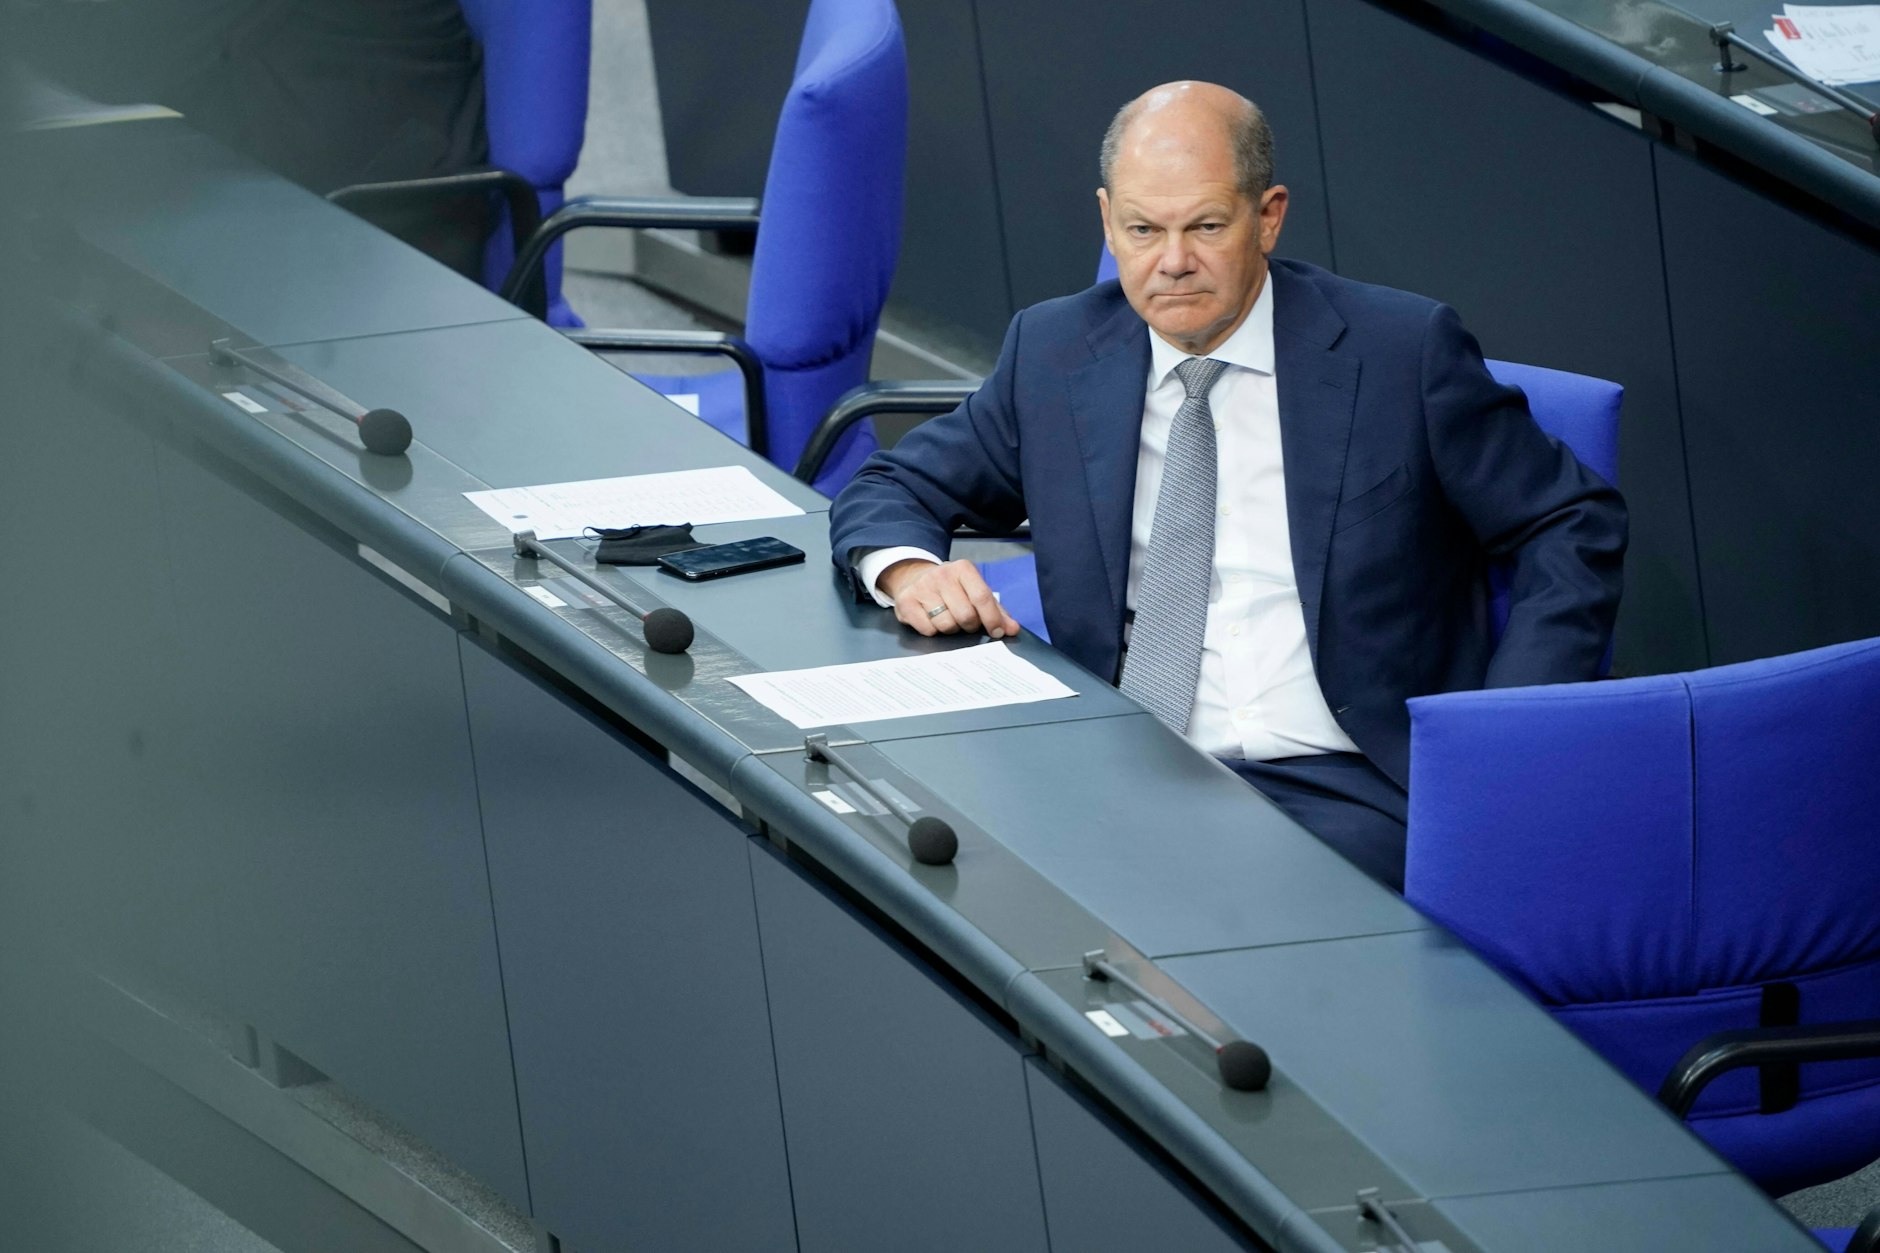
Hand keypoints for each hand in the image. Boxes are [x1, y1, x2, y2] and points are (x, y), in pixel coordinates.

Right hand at [878, 558, 1021, 639]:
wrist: (914, 578)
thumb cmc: (951, 589)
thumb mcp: (974, 592)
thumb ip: (996, 611)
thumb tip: (1012, 629)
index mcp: (963, 569)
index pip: (982, 597)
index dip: (992, 619)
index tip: (997, 632)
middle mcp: (941, 574)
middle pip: (965, 615)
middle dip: (969, 625)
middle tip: (966, 622)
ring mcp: (922, 587)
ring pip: (946, 625)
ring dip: (951, 629)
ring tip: (947, 618)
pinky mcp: (906, 601)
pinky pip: (928, 630)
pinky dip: (933, 631)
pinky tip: (931, 619)